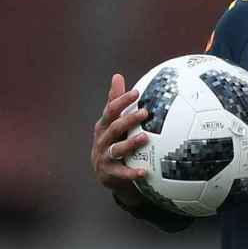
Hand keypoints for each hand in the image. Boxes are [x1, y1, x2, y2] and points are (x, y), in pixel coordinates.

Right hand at [91, 73, 150, 201]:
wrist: (105, 173)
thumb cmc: (113, 141)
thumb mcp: (113, 122)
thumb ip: (116, 101)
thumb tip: (117, 75)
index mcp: (104, 126)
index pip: (111, 110)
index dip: (122, 100)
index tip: (136, 92)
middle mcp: (102, 140)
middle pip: (114, 128)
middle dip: (129, 119)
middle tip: (145, 112)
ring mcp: (104, 156)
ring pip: (117, 149)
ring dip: (131, 143)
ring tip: (145, 138)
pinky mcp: (109, 173)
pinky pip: (121, 173)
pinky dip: (132, 172)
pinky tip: (145, 171)